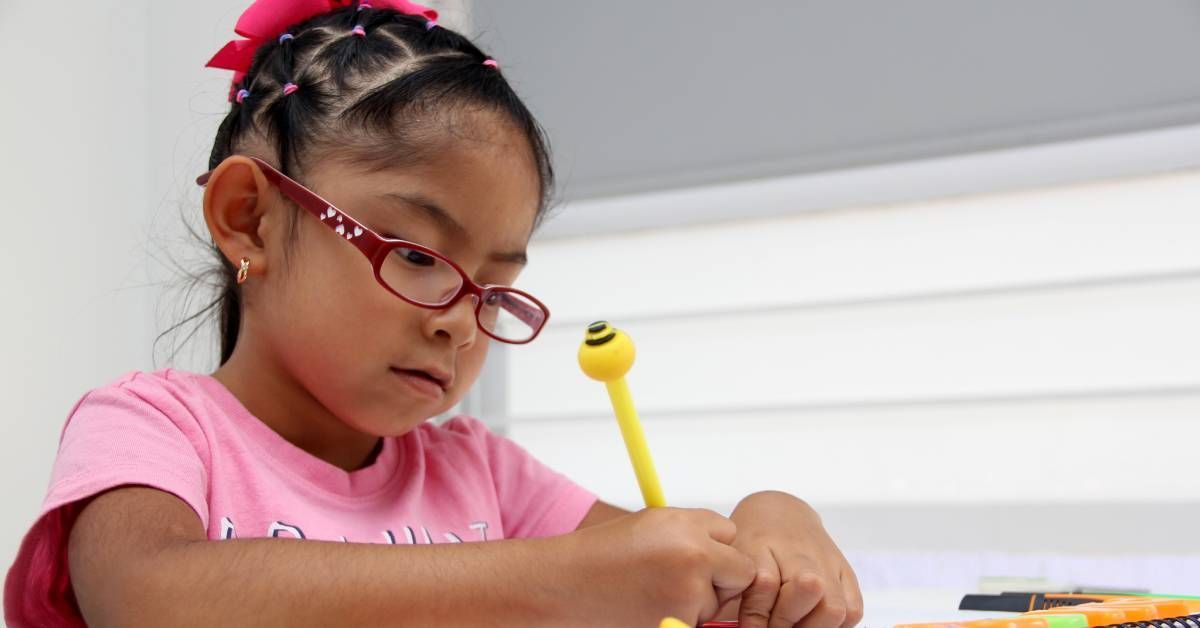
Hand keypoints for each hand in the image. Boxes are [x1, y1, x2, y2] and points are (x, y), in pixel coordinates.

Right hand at [565, 507, 756, 625]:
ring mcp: (689, 596)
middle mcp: (694, 557)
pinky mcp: (680, 625)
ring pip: (717, 602)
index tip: (692, 552)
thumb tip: (728, 549)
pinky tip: (649, 608)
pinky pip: (697, 623)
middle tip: (679, 578)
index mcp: (687, 526)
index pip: (731, 533)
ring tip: (651, 591)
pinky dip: (680, 619)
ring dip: (696, 601)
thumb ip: (694, 531)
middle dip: (720, 576)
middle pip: (740, 570)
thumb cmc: (603, 554)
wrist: (565, 586)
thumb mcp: (652, 523)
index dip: (714, 545)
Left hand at [725, 491, 862, 627]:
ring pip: (834, 607)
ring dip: (814, 626)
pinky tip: (814, 621)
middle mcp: (800, 552)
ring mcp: (827, 562)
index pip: (765, 583)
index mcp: (762, 544)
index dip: (756, 617)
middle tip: (773, 627)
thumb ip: (737, 595)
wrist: (782, 514)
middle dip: (788, 620)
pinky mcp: (847, 573)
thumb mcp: (735, 559)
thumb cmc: (752, 543)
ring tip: (795, 627)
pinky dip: (836, 624)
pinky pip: (852, 610)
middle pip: (809, 589)